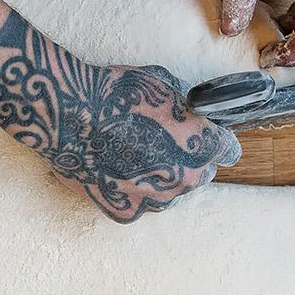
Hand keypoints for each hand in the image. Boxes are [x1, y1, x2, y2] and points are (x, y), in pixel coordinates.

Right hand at [55, 64, 241, 221]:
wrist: (66, 115)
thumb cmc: (113, 93)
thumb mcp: (161, 82)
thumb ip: (185, 104)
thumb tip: (189, 110)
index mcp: (202, 144)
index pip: (228, 150)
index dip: (215, 140)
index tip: (203, 136)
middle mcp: (186, 178)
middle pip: (200, 175)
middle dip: (187, 160)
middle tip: (161, 143)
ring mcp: (156, 199)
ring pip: (170, 193)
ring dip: (159, 178)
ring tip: (132, 156)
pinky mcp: (126, 211)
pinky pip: (138, 204)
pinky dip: (130, 190)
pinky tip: (114, 168)